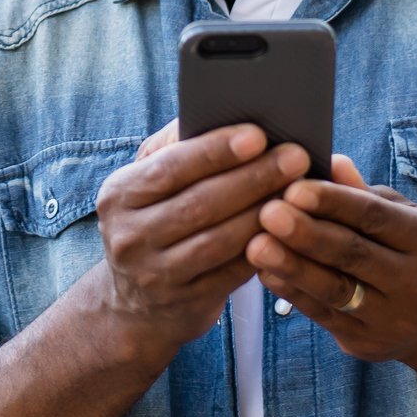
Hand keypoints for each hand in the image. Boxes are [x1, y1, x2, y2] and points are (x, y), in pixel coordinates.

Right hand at [92, 123, 308, 356]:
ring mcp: (155, 274)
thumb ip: (175, 148)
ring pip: (218, 240)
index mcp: (118, 195)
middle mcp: (129, 235)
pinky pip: (231, 273)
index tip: (257, 134)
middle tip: (295, 157)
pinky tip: (288, 229)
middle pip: (199, 203)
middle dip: (252, 177)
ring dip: (263, 213)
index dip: (215, 151)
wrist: (136, 303)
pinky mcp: (184, 302)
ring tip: (298, 191)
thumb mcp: (147, 185)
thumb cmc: (154, 221)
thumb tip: (219, 112)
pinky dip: (262, 248)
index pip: (170, 167)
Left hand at [246, 154, 416, 369]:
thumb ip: (363, 194)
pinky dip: (291, 292)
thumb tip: (330, 161)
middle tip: (267, 212)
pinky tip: (265, 272)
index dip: (333, 202)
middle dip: (307, 233)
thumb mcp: (401, 217)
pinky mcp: (367, 342)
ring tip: (256, 245)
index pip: (375, 216)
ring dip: (292, 266)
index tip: (293, 187)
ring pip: (335, 289)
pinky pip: (323, 314)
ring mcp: (394, 318)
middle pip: (354, 254)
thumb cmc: (407, 250)